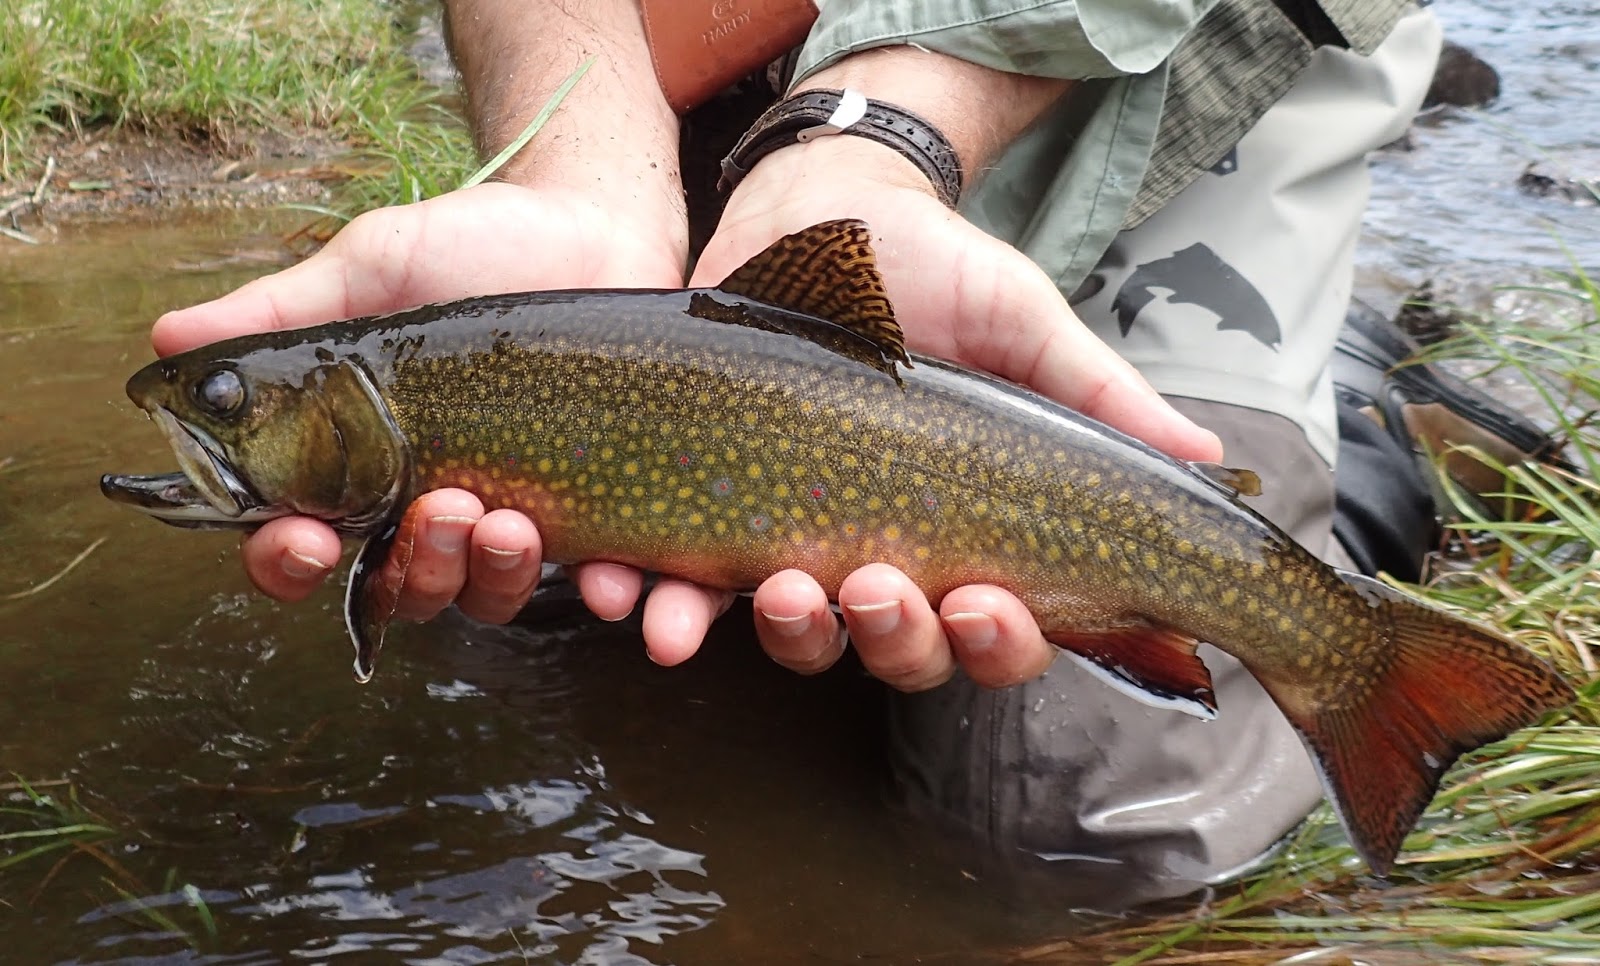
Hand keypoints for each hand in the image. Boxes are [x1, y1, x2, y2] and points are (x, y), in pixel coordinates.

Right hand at [153, 182, 686, 623]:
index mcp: (361, 460)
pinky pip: (594, 582)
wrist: (599, 226)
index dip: (288, 561)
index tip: (306, 540)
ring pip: (486, 596)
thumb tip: (164, 339)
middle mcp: (431, 501)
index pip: (301, 542)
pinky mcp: (595, 511)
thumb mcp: (376, 265)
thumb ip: (287, 310)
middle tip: (445, 507)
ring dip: (490, 580)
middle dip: (416, 568)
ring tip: (510, 520)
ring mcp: (514, 511)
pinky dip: (603, 595)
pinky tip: (611, 584)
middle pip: (400, 588)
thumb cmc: (475, 245)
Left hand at [631, 135, 1224, 690]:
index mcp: (969, 532)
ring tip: (781, 591)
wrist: (816, 211)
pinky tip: (643, 605)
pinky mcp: (708, 513)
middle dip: (895, 638)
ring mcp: (794, 540)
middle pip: (901, 652)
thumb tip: (1203, 455)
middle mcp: (885, 553)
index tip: (990, 607)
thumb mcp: (1024, 325)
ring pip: (799, 639)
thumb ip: (1099, 395)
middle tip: (883, 587)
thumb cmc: (937, 273)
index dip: (1000, 643)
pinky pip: (685, 590)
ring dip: (789, 635)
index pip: (999, 629)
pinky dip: (665, 608)